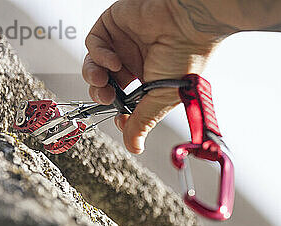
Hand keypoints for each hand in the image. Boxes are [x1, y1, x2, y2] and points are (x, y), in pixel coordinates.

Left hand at [83, 0, 225, 153]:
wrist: (186, 22)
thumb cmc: (185, 56)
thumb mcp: (162, 97)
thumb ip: (142, 121)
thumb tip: (134, 147)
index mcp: (150, 81)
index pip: (124, 102)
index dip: (118, 112)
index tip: (119, 120)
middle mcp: (136, 63)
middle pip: (105, 85)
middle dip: (101, 96)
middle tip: (107, 98)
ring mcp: (123, 45)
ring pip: (95, 67)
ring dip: (94, 79)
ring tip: (103, 83)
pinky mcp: (113, 26)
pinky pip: (94, 44)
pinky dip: (99, 56)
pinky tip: (113, 60)